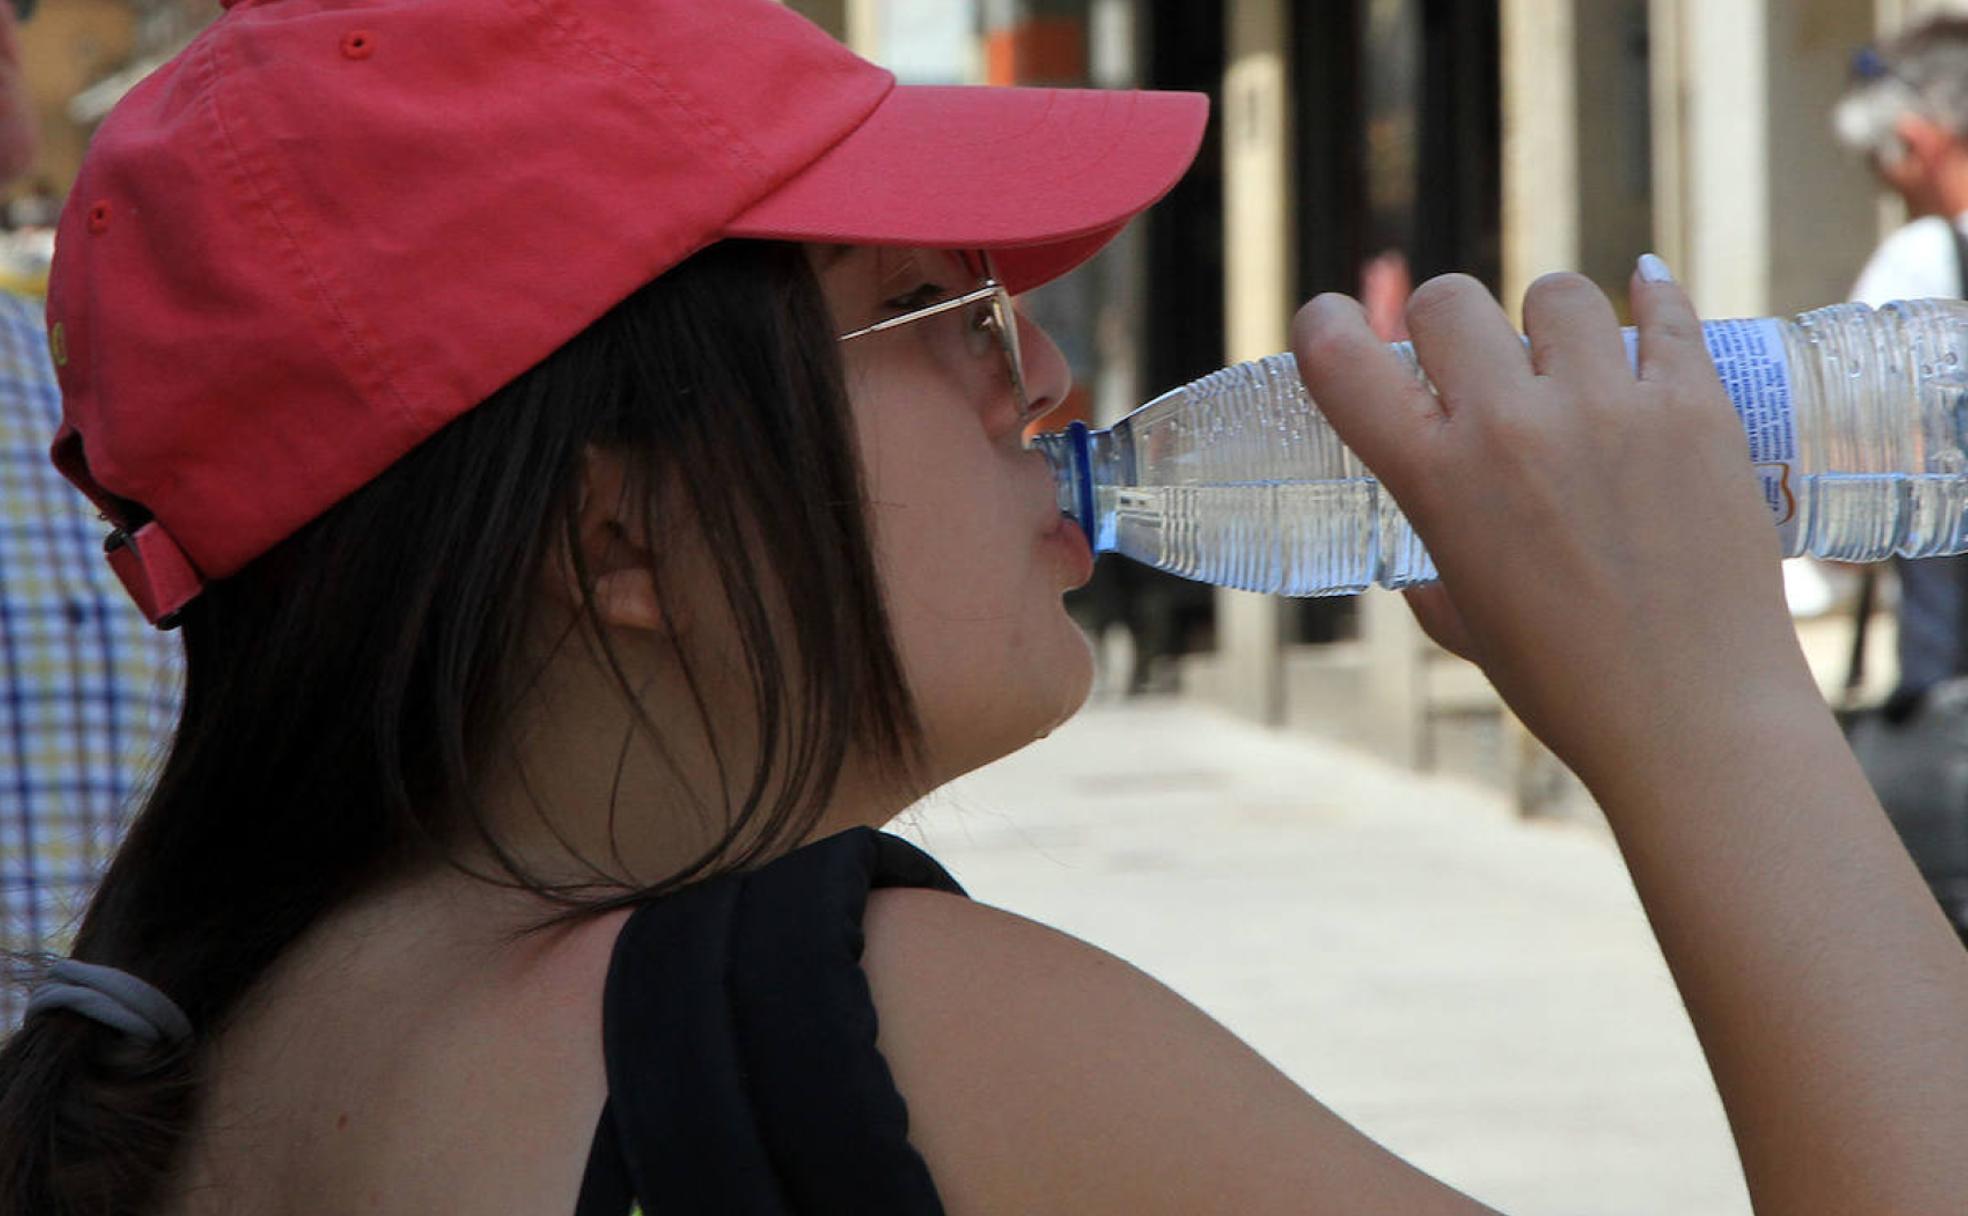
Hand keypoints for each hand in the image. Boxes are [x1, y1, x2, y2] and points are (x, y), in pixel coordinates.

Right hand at [1291, 266, 1817, 789]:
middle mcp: (1511, 429)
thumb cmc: (1568, 687)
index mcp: (1437, 484)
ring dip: (1550, 321)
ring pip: (1558, 293)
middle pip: (1450, 301)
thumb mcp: (1464, 624)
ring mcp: (1608, 409)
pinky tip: (1646, 294)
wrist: (1694, 720)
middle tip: (1473, 361)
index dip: (1322, 326)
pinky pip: (1667, 313)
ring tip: (1568, 357)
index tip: (1332, 324)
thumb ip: (1433, 568)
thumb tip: (1430, 546)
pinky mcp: (1696, 408)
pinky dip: (1651, 299)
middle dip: (1448, 324)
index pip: (1341, 360)